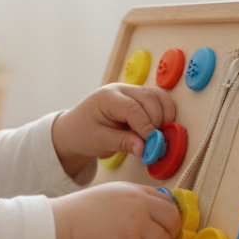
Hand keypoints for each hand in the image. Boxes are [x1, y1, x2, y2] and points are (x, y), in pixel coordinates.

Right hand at [51, 182, 180, 238]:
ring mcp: (136, 225)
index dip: (168, 219)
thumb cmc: (78, 216)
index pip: (168, 202)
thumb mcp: (110, 196)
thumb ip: (133, 203)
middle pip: (172, 222)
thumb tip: (154, 220)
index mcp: (134, 191)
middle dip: (165, 237)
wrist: (59, 227)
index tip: (163, 229)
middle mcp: (139, 205)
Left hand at [52, 84, 176, 176]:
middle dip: (156, 122)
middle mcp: (121, 89)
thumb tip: (145, 148)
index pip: (133, 108)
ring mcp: (131, 91)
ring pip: (158, 97)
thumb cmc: (82, 134)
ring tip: (157, 136)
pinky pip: (158, 100)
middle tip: (155, 144)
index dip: (145, 127)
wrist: (74, 130)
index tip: (151, 144)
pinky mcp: (138, 98)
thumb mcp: (99, 141)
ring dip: (164, 116)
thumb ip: (123, 143)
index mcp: (107, 97)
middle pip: (149, 99)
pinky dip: (163, 113)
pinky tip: (159, 129)